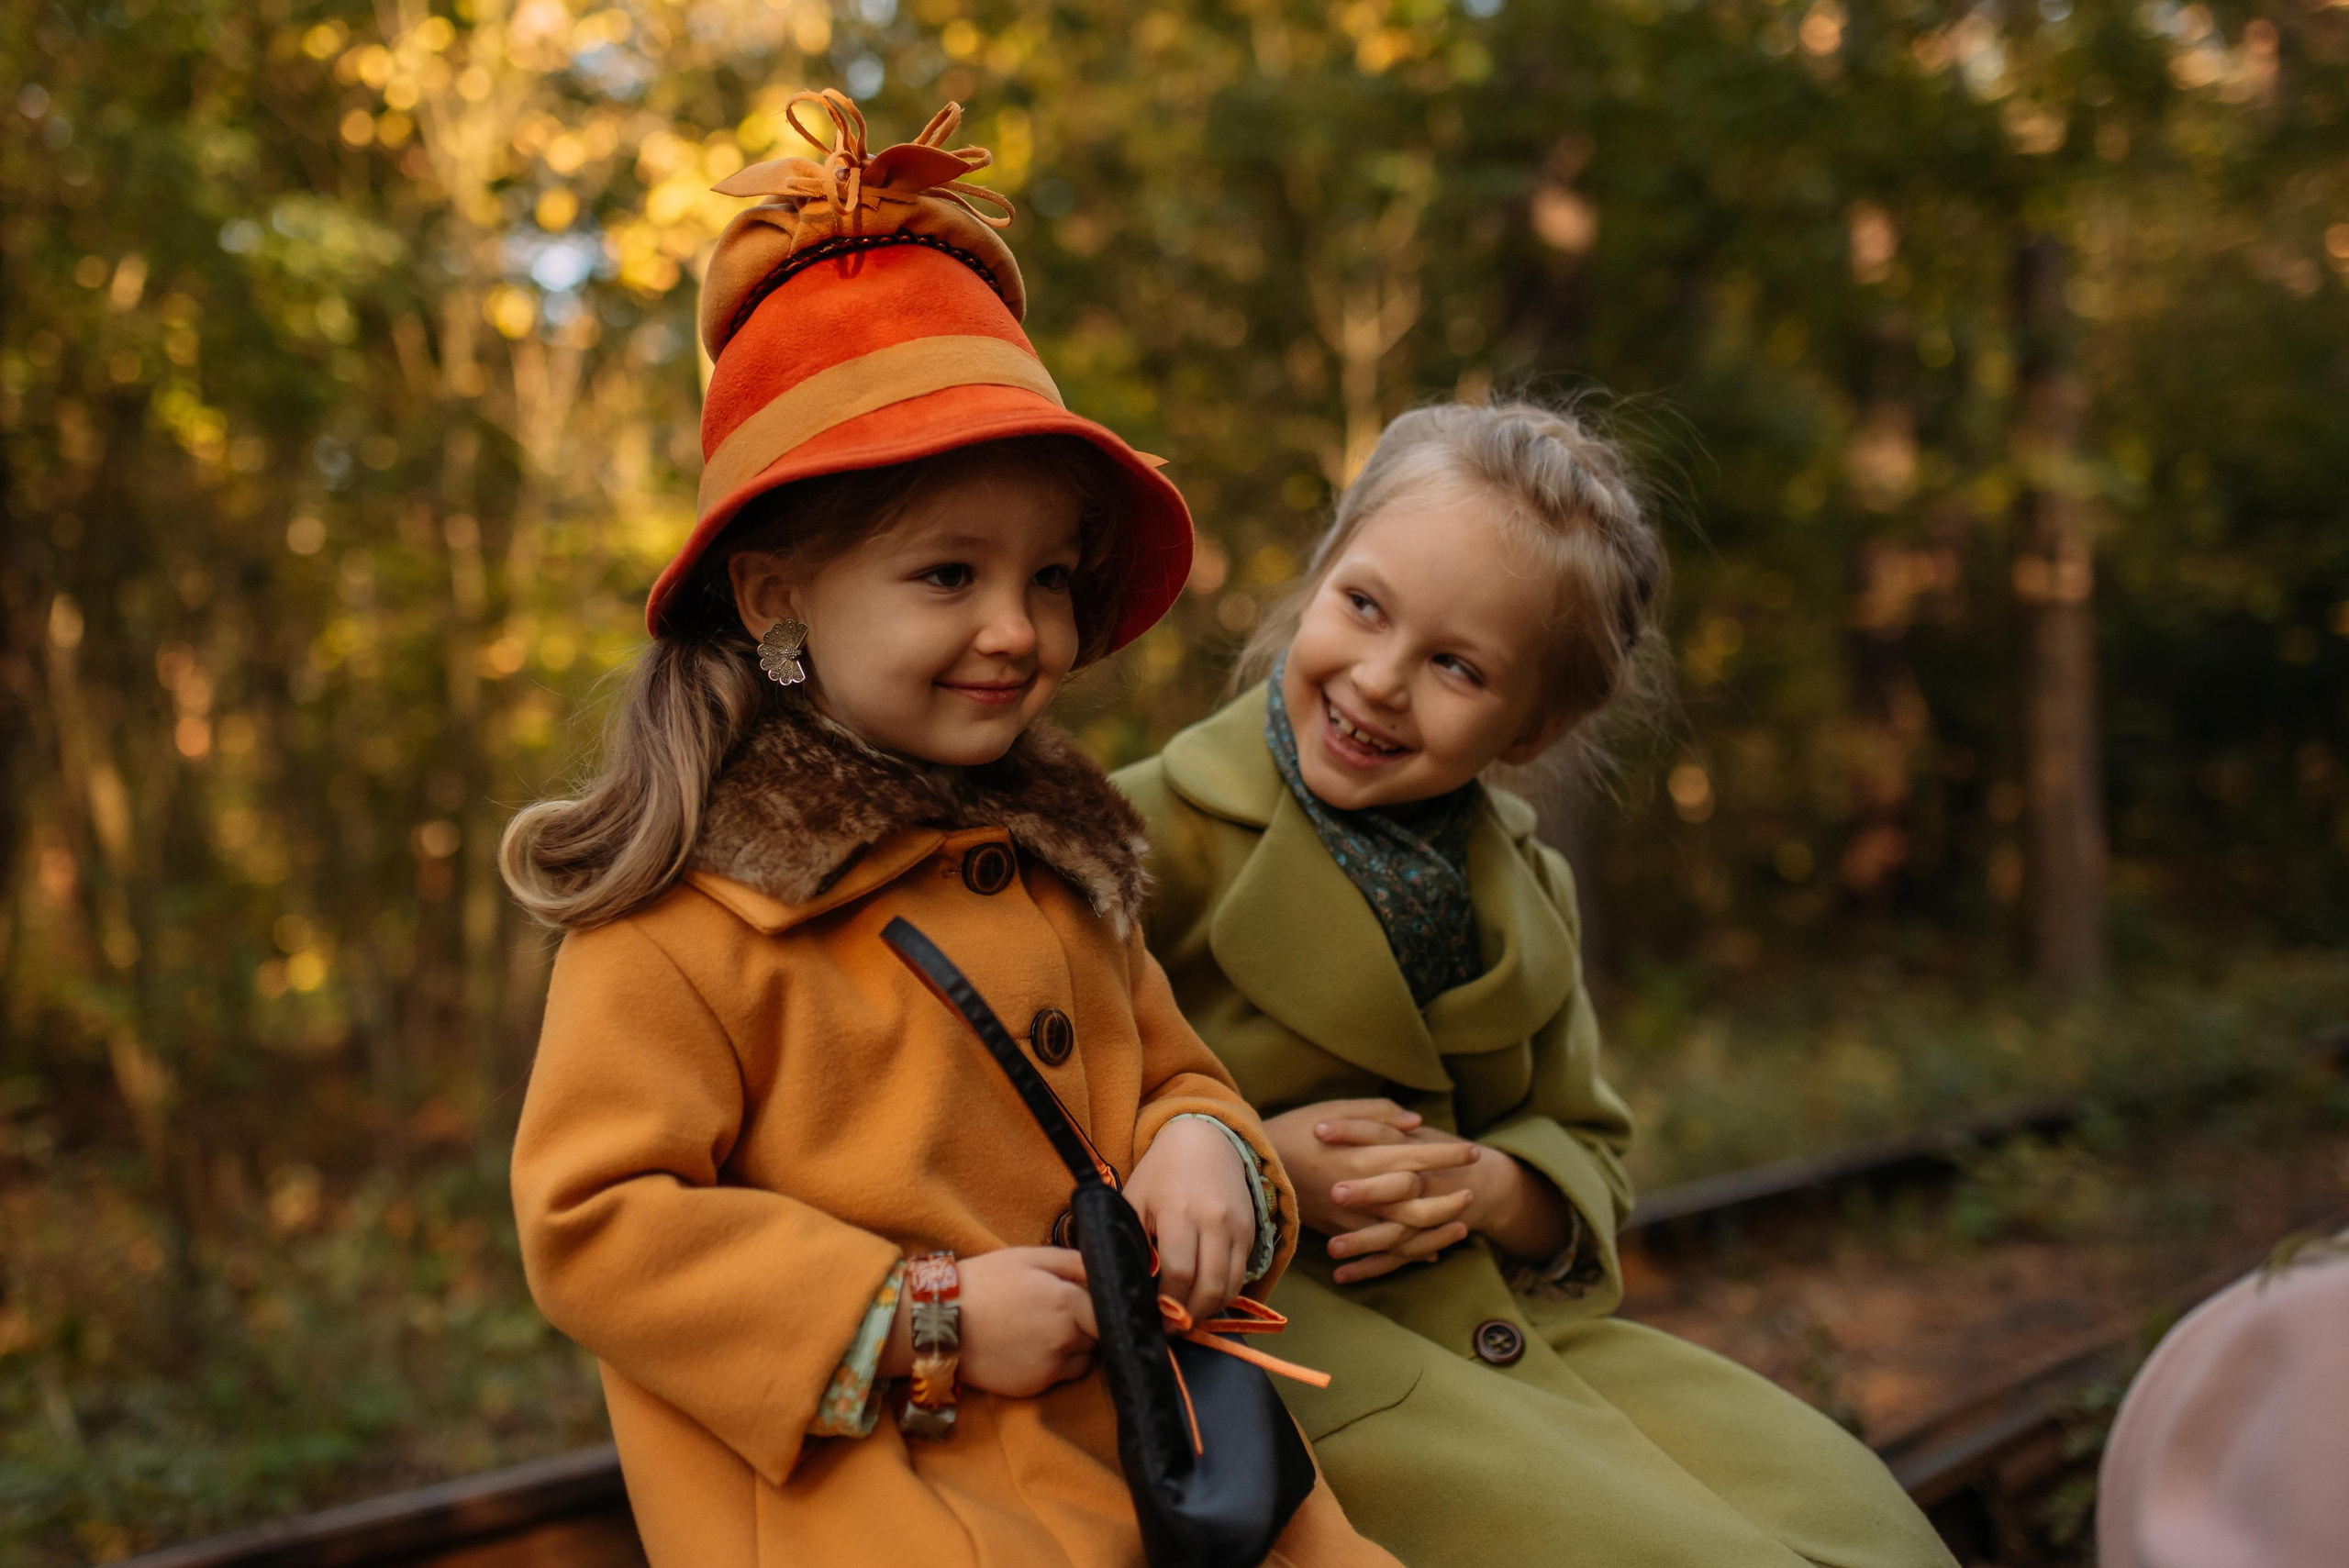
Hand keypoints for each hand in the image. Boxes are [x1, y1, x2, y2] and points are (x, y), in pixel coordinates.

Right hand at [883, 1247, 1096, 1398]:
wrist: (939, 1323)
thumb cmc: (984, 1282)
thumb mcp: (1029, 1257)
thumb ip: (1074, 1262)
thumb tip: (1105, 1269)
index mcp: (1069, 1302)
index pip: (1110, 1309)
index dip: (1103, 1302)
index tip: (1091, 1297)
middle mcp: (1066, 1339)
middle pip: (1099, 1335)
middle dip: (1088, 1323)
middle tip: (1061, 1310)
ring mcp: (1051, 1367)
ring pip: (1084, 1358)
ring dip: (1074, 1346)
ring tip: (1043, 1329)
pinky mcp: (1035, 1387)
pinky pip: (1061, 1375)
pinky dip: (1054, 1363)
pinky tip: (1028, 1347)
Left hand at [1123, 1116, 1256, 1320]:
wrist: (1204, 1139)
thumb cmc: (1160, 1172)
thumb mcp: (1135, 1200)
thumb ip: (1134, 1241)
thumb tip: (1133, 1287)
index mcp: (1178, 1213)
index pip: (1178, 1275)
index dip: (1167, 1306)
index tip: (1155, 1320)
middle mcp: (1214, 1222)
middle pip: (1209, 1287)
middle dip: (1189, 1315)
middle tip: (1172, 1327)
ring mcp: (1237, 1227)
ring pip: (1230, 1287)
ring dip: (1209, 1310)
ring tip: (1188, 1316)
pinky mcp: (1250, 1232)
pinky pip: (1241, 1275)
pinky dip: (1224, 1293)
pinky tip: (1204, 1297)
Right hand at [1263, 1099, 1483, 1283]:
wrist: (1252, 1167)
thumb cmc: (1294, 1130)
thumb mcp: (1335, 1110)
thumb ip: (1378, 1114)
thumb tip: (1415, 1122)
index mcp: (1363, 1156)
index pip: (1418, 1157)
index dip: (1448, 1155)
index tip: (1472, 1151)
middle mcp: (1362, 1191)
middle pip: (1419, 1205)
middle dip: (1450, 1197)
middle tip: (1471, 1190)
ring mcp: (1351, 1217)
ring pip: (1406, 1234)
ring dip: (1437, 1229)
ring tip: (1462, 1222)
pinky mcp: (1340, 1231)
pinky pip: (1383, 1250)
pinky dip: (1410, 1252)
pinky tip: (1432, 1250)